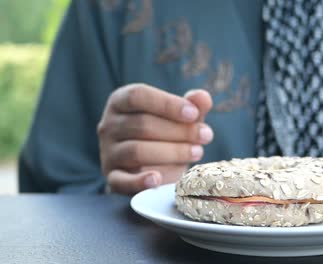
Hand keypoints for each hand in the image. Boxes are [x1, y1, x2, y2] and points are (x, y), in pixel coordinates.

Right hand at [97, 84, 212, 194]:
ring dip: (172, 152)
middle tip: (206, 136)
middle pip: (142, 124)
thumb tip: (203, 97)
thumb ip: (193, 106)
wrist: (157, 168)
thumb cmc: (167, 135)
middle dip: (178, 130)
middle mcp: (108, 125)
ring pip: (137, 151)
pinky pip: (122, 181)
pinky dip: (139, 181)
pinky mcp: (112, 178)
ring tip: (197, 152)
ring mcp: (108, 153)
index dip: (167, 104)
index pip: (138, 96)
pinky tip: (159, 180)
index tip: (194, 114)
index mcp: (120, 101)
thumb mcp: (181, 118)